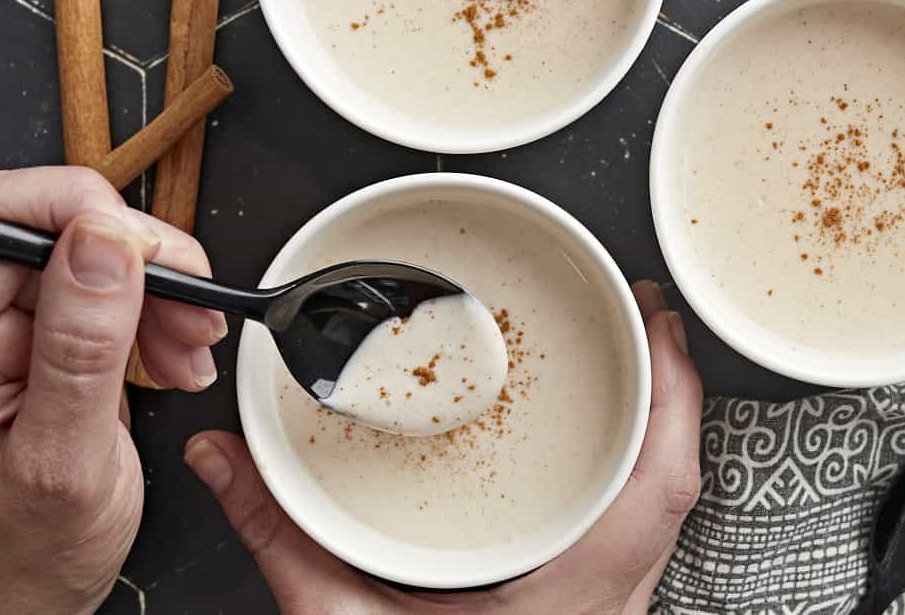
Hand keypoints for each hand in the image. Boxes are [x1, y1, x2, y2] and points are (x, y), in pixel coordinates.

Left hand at [0, 166, 226, 614]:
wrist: (24, 599)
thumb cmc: (19, 558)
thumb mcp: (64, 460)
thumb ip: (80, 347)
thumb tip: (103, 243)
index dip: (74, 210)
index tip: (141, 250)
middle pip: (58, 224)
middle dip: (140, 257)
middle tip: (188, 312)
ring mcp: (16, 330)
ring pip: (99, 252)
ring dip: (164, 291)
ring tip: (190, 349)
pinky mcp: (58, 340)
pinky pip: (119, 291)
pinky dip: (165, 316)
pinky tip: (178, 357)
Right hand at [186, 280, 702, 613]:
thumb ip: (284, 535)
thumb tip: (226, 460)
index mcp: (574, 590)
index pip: (658, 484)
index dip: (673, 395)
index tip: (657, 323)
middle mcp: (609, 598)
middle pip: (678, 477)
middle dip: (673, 387)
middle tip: (649, 317)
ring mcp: (611, 604)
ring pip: (668, 502)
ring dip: (662, 425)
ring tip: (641, 359)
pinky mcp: (596, 606)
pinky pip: (643, 524)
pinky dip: (638, 466)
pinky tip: (611, 442)